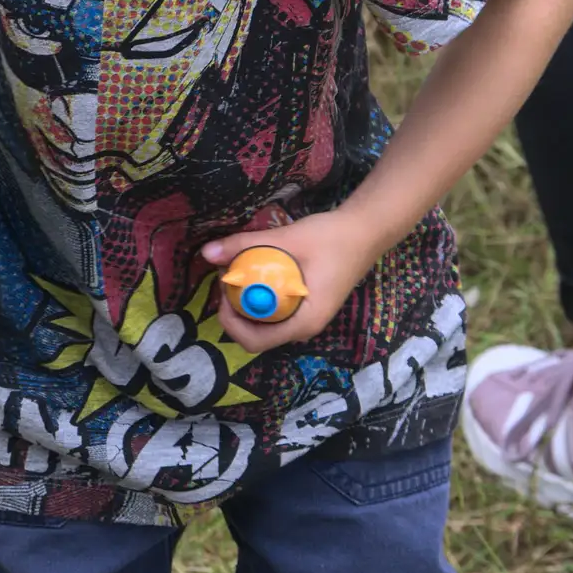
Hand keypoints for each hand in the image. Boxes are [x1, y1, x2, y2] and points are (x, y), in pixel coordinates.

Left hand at [202, 210, 376, 352]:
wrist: (366, 231)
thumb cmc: (331, 238)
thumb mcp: (285, 237)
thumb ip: (245, 245)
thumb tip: (205, 253)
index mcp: (304, 322)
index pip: (255, 340)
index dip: (231, 320)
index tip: (224, 289)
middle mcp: (305, 328)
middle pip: (257, 335)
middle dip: (235, 310)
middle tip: (227, 277)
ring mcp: (307, 318)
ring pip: (266, 324)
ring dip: (247, 303)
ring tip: (238, 272)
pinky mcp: (307, 306)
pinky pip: (276, 312)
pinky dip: (261, 297)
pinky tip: (256, 272)